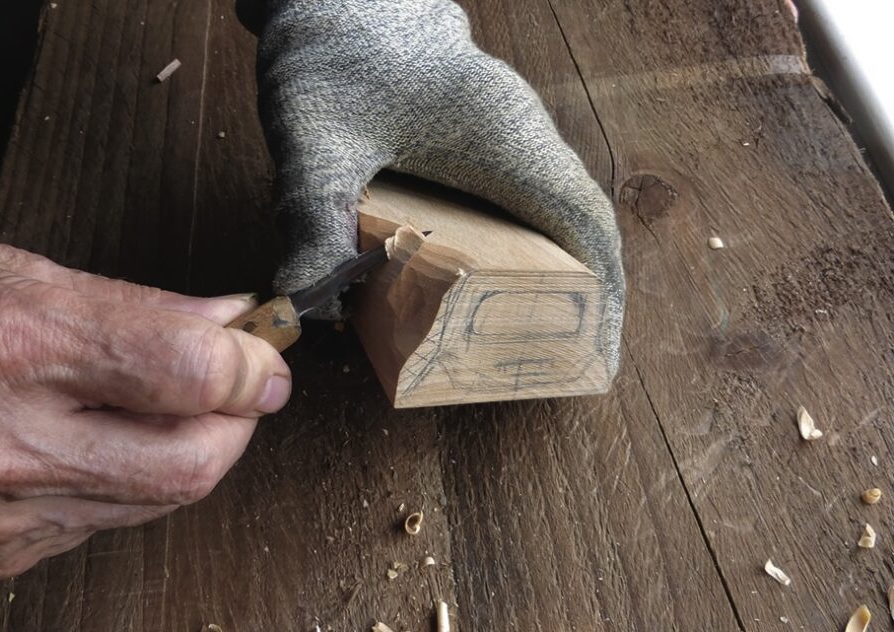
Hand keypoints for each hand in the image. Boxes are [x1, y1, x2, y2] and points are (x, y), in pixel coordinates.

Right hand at [0, 220, 290, 578]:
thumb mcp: (26, 272)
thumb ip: (147, 310)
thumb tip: (235, 329)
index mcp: (9, 344)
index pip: (190, 374)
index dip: (252, 366)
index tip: (265, 355)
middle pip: (191, 464)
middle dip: (236, 423)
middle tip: (239, 385)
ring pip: (157, 501)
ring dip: (184, 450)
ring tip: (155, 402)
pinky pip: (105, 523)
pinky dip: (125, 482)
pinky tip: (90, 440)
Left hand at [244, 0, 624, 376]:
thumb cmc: (334, 47)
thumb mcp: (315, 137)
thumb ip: (313, 217)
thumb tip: (308, 303)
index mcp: (505, 138)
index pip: (584, 224)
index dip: (603, 296)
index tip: (600, 356)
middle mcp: (521, 136)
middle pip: (578, 229)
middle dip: (581, 301)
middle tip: (560, 366)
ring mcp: (506, 135)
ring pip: (553, 215)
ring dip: (553, 277)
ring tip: (529, 341)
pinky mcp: (481, 140)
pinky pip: (521, 203)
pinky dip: (518, 252)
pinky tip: (479, 286)